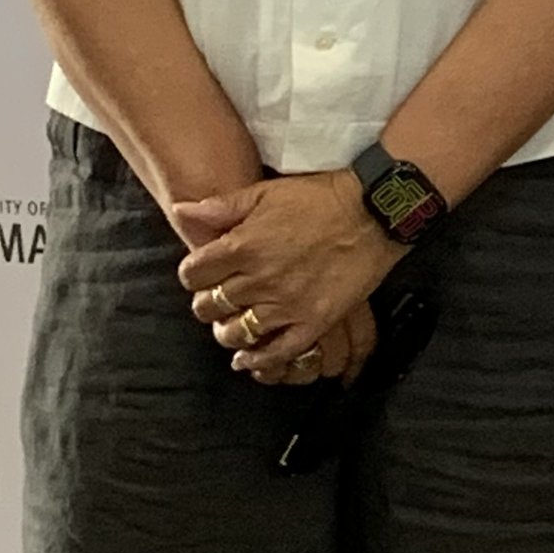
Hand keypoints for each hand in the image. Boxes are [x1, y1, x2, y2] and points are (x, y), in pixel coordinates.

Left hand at [176, 172, 401, 371]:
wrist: (372, 213)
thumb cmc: (319, 198)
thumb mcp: (265, 192)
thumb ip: (220, 207)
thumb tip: (181, 211)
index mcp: (241, 246)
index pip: (193, 274)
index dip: (194, 274)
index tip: (203, 273)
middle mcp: (258, 280)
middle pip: (210, 305)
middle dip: (208, 303)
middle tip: (217, 299)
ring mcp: (286, 305)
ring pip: (237, 332)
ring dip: (228, 331)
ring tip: (232, 326)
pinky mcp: (313, 322)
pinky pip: (277, 352)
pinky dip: (259, 359)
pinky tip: (250, 358)